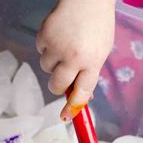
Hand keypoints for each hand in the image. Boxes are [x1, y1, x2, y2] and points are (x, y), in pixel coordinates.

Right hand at [36, 0, 115, 119]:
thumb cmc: (97, 25)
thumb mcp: (101, 51)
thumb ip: (90, 72)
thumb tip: (80, 95)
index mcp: (93, 61)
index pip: (82, 92)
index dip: (72, 107)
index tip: (65, 117)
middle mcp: (74, 56)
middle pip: (57, 86)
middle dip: (58, 86)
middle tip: (63, 76)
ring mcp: (58, 46)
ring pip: (46, 68)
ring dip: (53, 62)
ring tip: (64, 45)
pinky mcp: (44, 35)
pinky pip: (40, 51)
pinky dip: (47, 46)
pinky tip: (58, 35)